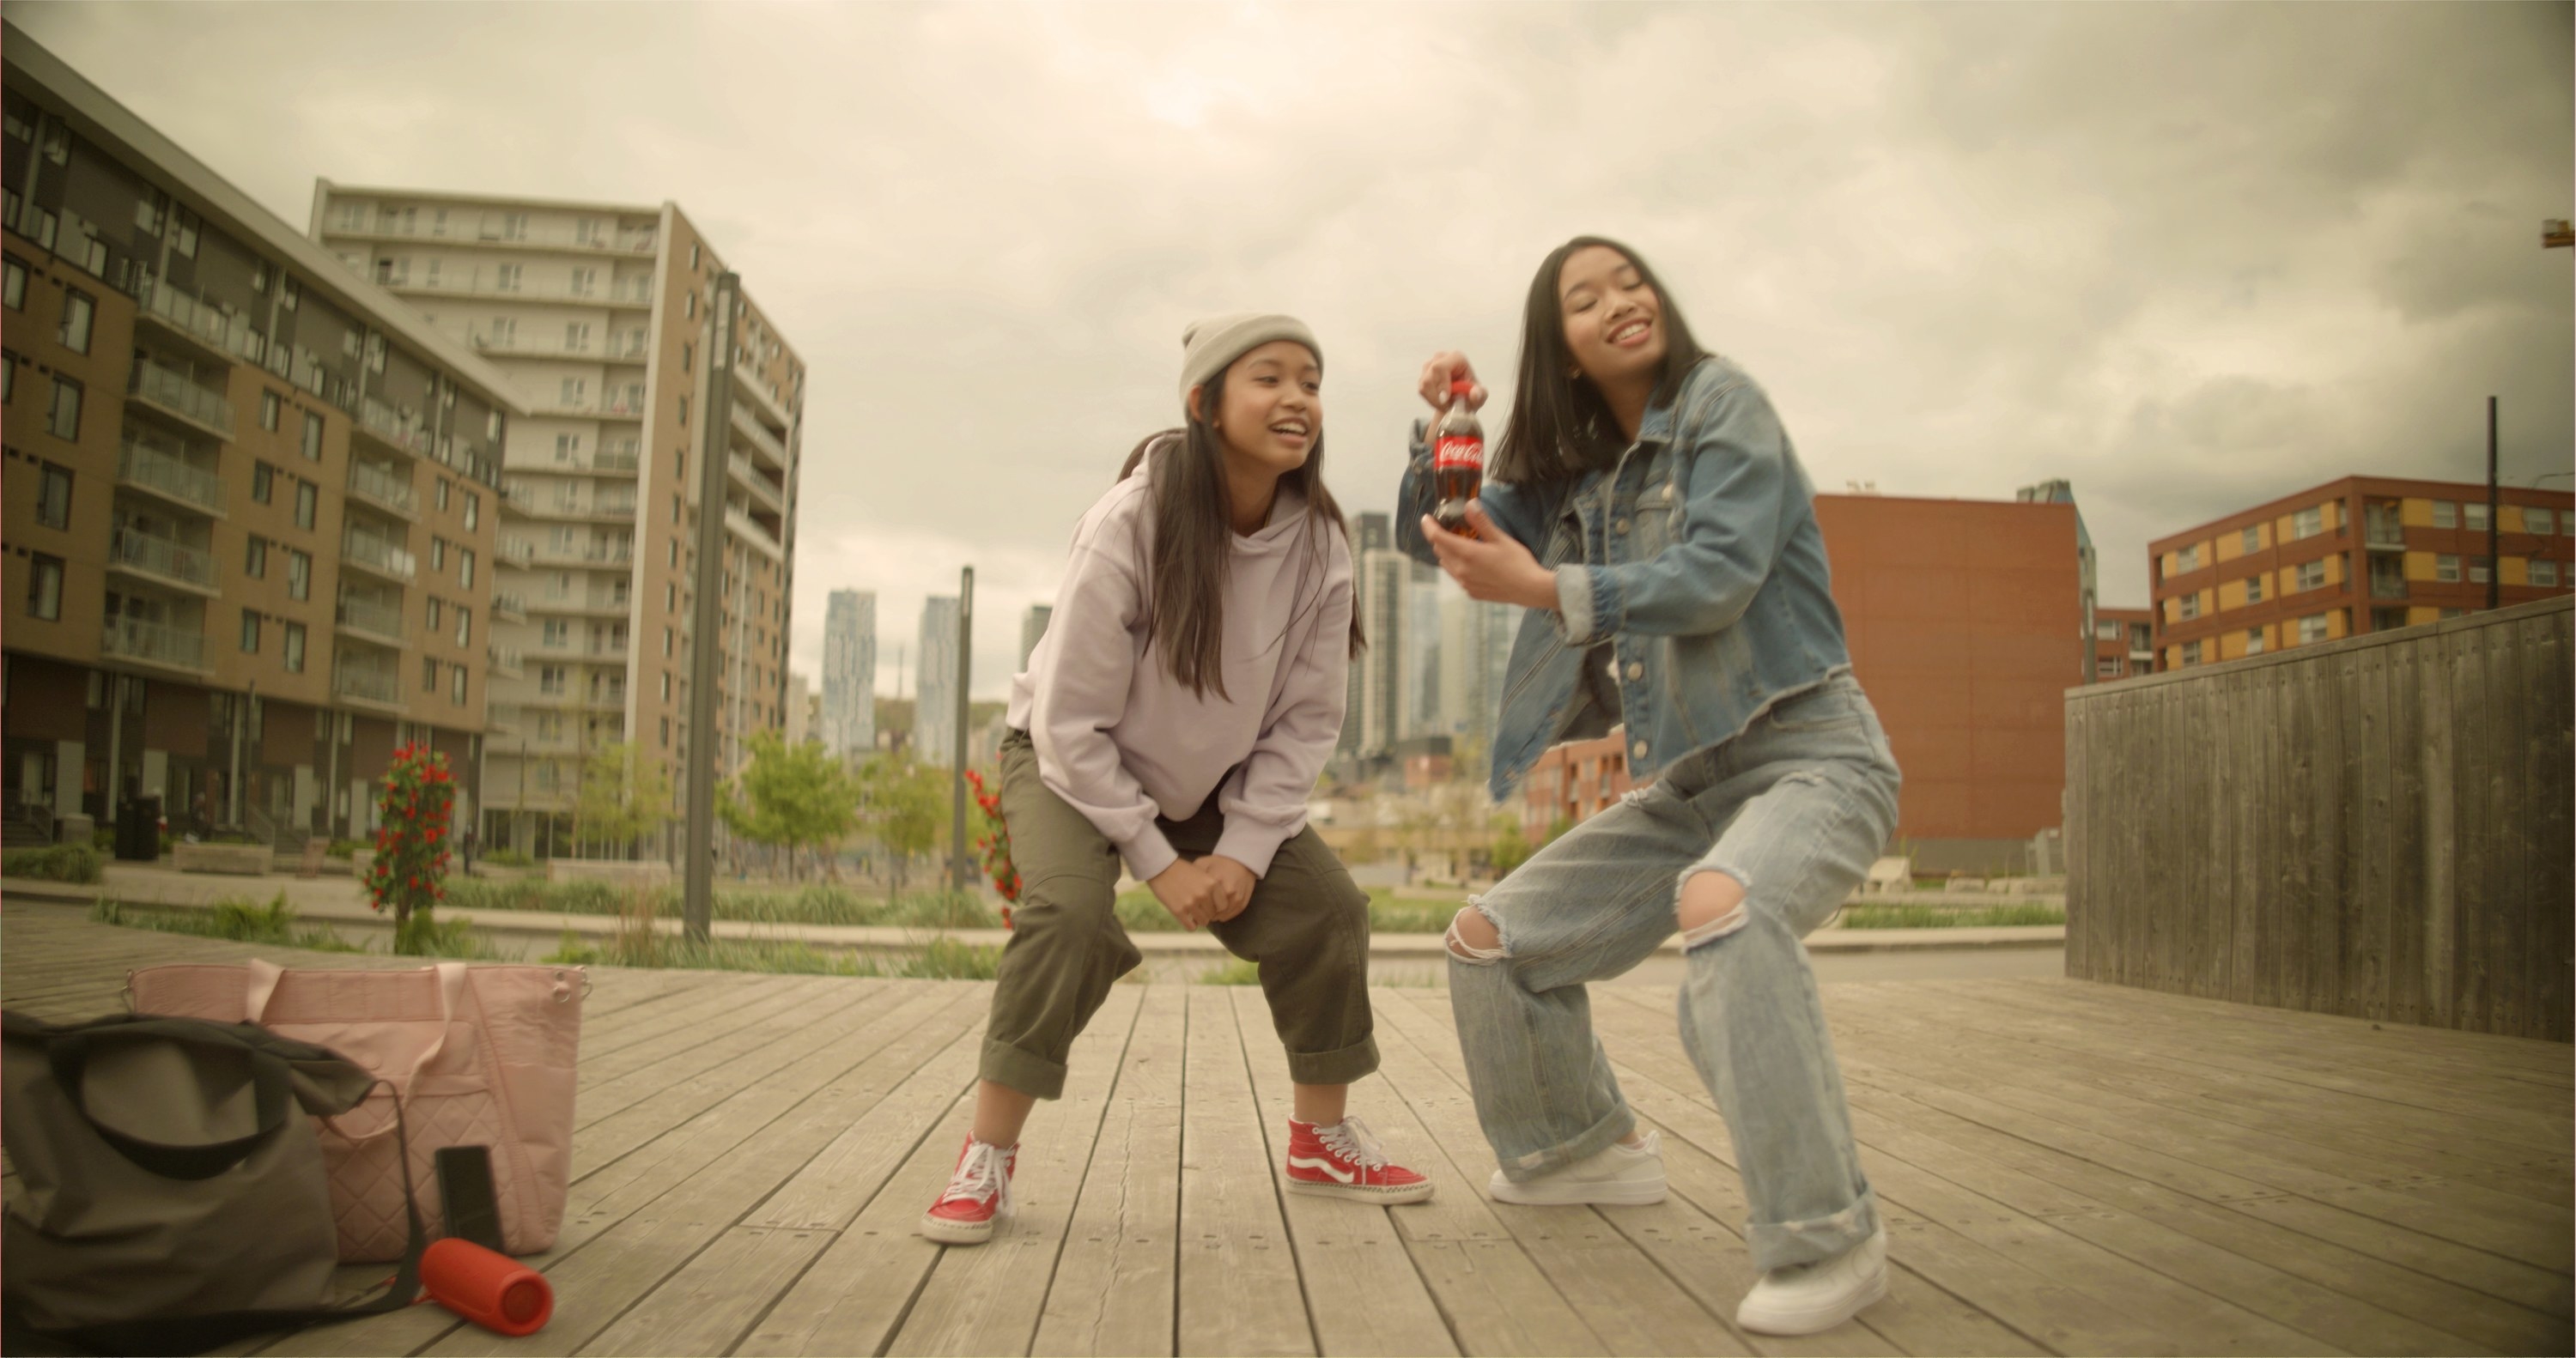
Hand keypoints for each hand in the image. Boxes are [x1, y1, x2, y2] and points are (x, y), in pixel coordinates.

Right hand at [1149, 859, 1222, 930]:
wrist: (1161, 867)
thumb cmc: (1182, 870)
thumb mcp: (1202, 874)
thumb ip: (1212, 888)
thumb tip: (1219, 907)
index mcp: (1212, 884)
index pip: (1224, 906)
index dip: (1218, 908)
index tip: (1212, 907)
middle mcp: (1203, 894)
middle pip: (1213, 914)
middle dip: (1207, 913)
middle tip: (1200, 910)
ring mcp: (1191, 903)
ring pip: (1203, 922)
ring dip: (1199, 919)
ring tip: (1194, 914)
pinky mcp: (1178, 910)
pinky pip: (1191, 927)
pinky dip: (1190, 925)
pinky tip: (1187, 919)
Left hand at [1197, 855, 1255, 921]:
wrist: (1240, 859)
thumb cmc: (1218, 862)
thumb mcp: (1203, 863)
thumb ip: (1193, 874)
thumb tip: (1181, 887)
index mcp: (1215, 882)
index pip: (1203, 903)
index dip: (1197, 909)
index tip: (1194, 909)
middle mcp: (1227, 890)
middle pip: (1214, 911)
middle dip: (1207, 915)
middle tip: (1201, 914)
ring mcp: (1237, 897)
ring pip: (1224, 914)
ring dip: (1216, 916)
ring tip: (1210, 914)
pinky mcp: (1243, 900)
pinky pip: (1233, 913)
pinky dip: (1226, 915)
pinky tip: (1220, 914)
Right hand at [1418, 352, 1488, 419]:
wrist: (1460, 401)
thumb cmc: (1471, 395)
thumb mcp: (1480, 396)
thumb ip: (1480, 395)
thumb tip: (1474, 393)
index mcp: (1457, 358)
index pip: (1441, 367)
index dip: (1441, 383)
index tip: (1446, 399)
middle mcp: (1441, 358)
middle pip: (1430, 373)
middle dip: (1436, 393)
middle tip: (1446, 406)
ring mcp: (1429, 366)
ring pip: (1424, 383)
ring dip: (1434, 399)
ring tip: (1445, 405)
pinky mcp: (1423, 376)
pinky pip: (1421, 390)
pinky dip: (1430, 400)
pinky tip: (1439, 403)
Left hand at [1421, 503, 1559, 610]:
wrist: (1529, 590)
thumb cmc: (1517, 562)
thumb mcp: (1500, 538)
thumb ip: (1481, 521)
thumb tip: (1469, 504)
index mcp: (1467, 554)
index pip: (1438, 538)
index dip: (1429, 527)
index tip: (1426, 519)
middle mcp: (1461, 570)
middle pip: (1440, 551)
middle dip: (1440, 538)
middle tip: (1449, 528)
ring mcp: (1465, 583)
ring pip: (1447, 564)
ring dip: (1448, 553)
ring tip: (1459, 544)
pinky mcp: (1471, 592)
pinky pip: (1457, 576)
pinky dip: (1457, 566)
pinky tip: (1472, 563)